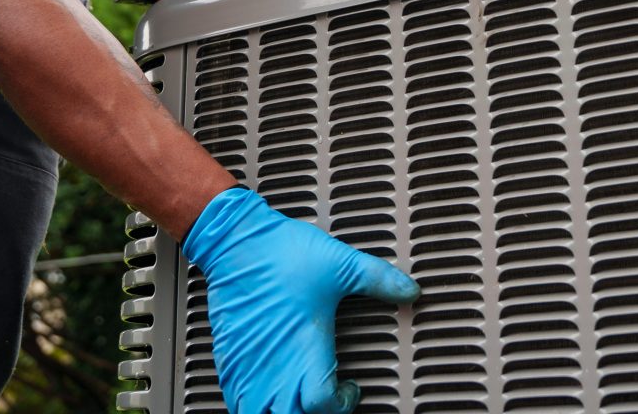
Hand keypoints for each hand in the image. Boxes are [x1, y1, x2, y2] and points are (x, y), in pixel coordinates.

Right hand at [183, 186, 420, 413]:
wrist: (236, 240)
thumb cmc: (282, 254)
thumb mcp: (340, 263)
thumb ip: (377, 279)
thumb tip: (409, 289)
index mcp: (304, 349)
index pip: (321, 405)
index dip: (341, 405)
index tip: (350, 390)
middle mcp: (274, 364)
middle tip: (322, 399)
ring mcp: (247, 364)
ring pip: (256, 412)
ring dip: (277, 411)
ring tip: (293, 397)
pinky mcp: (228, 357)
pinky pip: (234, 397)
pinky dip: (251, 400)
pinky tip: (265, 385)